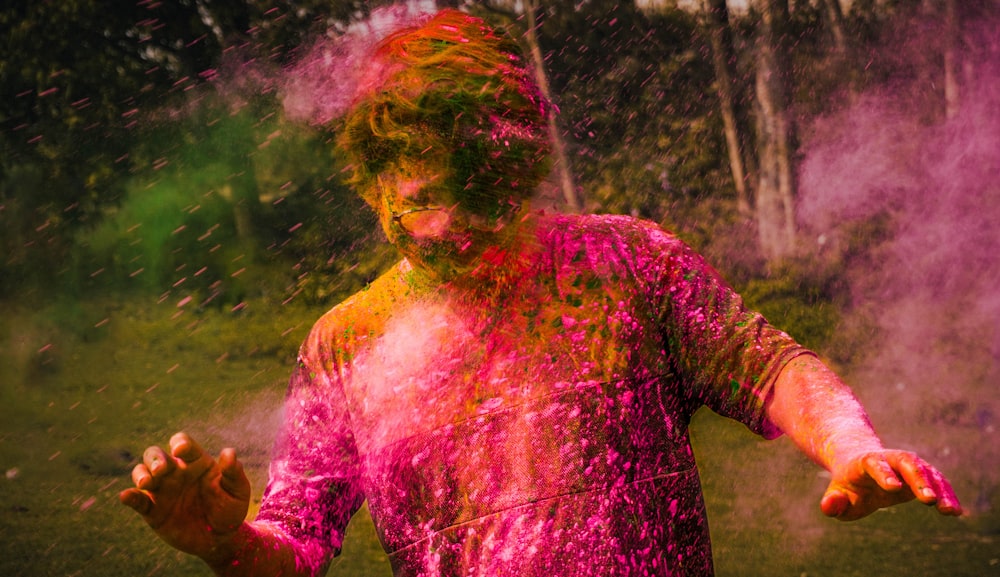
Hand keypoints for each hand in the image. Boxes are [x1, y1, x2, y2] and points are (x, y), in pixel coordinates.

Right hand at [119, 432, 250, 562]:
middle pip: (156, 454)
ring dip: (141, 474)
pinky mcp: (153, 510)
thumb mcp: (237, 491)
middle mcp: (175, 472)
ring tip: (146, 483)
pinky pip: (138, 501)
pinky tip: (127, 496)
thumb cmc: (230, 509)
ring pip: (142, 472)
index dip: (179, 443)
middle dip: (155, 458)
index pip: (183, 443)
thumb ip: (233, 473)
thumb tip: (229, 453)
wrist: (220, 538)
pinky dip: (130, 497)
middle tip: (161, 470)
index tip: (181, 451)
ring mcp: (162, 490)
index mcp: (196, 461)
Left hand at [820, 450, 962, 520]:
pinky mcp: (924, 475)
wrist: (863, 467)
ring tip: (948, 510)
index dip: (884, 474)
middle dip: (918, 480)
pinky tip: (956, 512)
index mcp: (866, 461)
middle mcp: (892, 459)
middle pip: (907, 462)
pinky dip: (947, 495)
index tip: (893, 488)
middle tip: (928, 500)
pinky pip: (938, 482)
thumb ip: (832, 503)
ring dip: (939, 490)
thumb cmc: (849, 486)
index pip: (876, 464)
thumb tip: (829, 508)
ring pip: (927, 471)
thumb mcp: (837, 496)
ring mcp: (909, 465)